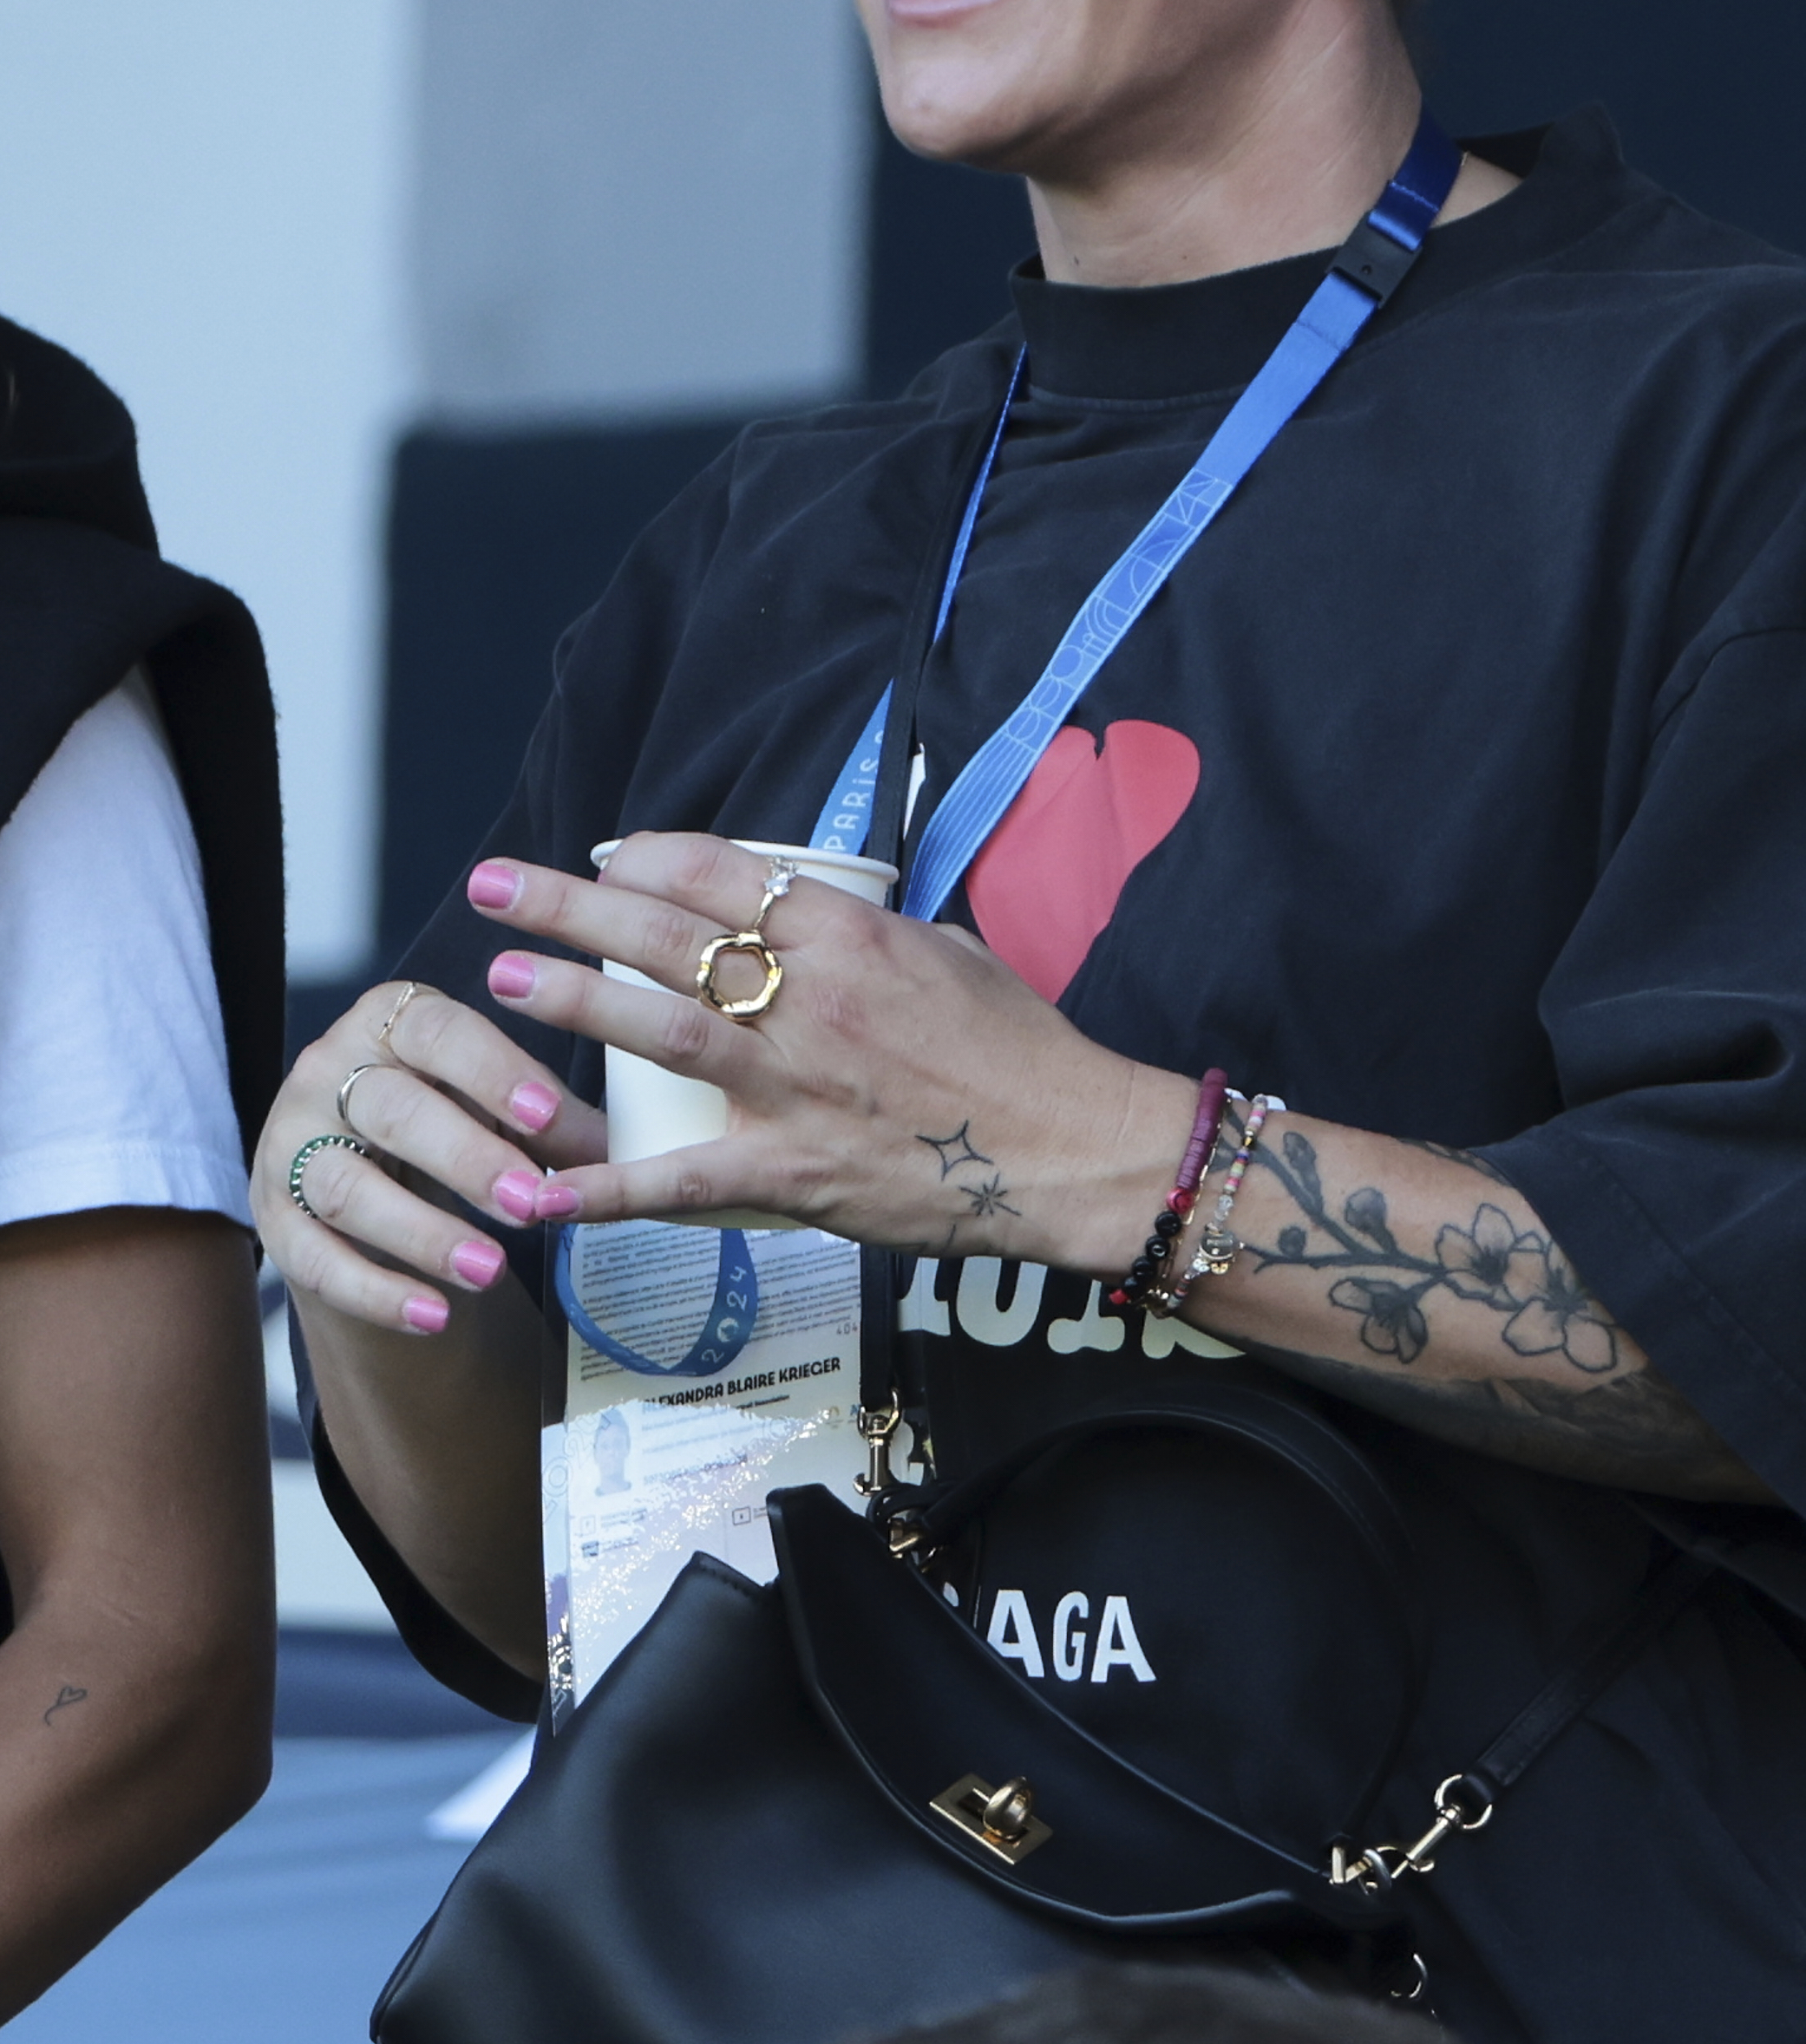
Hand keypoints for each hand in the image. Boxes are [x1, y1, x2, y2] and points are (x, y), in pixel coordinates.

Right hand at [255, 978, 606, 1336]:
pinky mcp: (274, 1218)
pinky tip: (435, 1316)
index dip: (493, 1072)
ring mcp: (289, 1144)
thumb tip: (612, 1155)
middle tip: (532, 1203)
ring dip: (423, 1233)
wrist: (374, 1181)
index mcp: (389, 1020)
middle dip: (467, 1159)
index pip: (436, 1031)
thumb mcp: (500, 1106)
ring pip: (347, 1187)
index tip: (548, 1116)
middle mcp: (326, 1070)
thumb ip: (550, 1122)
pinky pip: (313, 1259)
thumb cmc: (455, 1120)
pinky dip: (376, 1292)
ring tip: (491, 1270)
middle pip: (392, 1109)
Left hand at [462, 833, 1189, 1272]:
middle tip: (495, 887)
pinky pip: (681, 1182)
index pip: (723, 875)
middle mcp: (811, 1001)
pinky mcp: (794, 1173)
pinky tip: (537, 1188)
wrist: (1071, 1147)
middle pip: (667, 936)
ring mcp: (796, 1088)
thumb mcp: (948, 951)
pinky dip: (604, 1188)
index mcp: (851, 936)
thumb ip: (865, 933)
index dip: (647, 857)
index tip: (600, 855)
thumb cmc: (1022, 1048)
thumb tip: (806, 915)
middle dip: (570, 907)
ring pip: (661, 1030)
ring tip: (505, 979)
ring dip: (575, 1002)